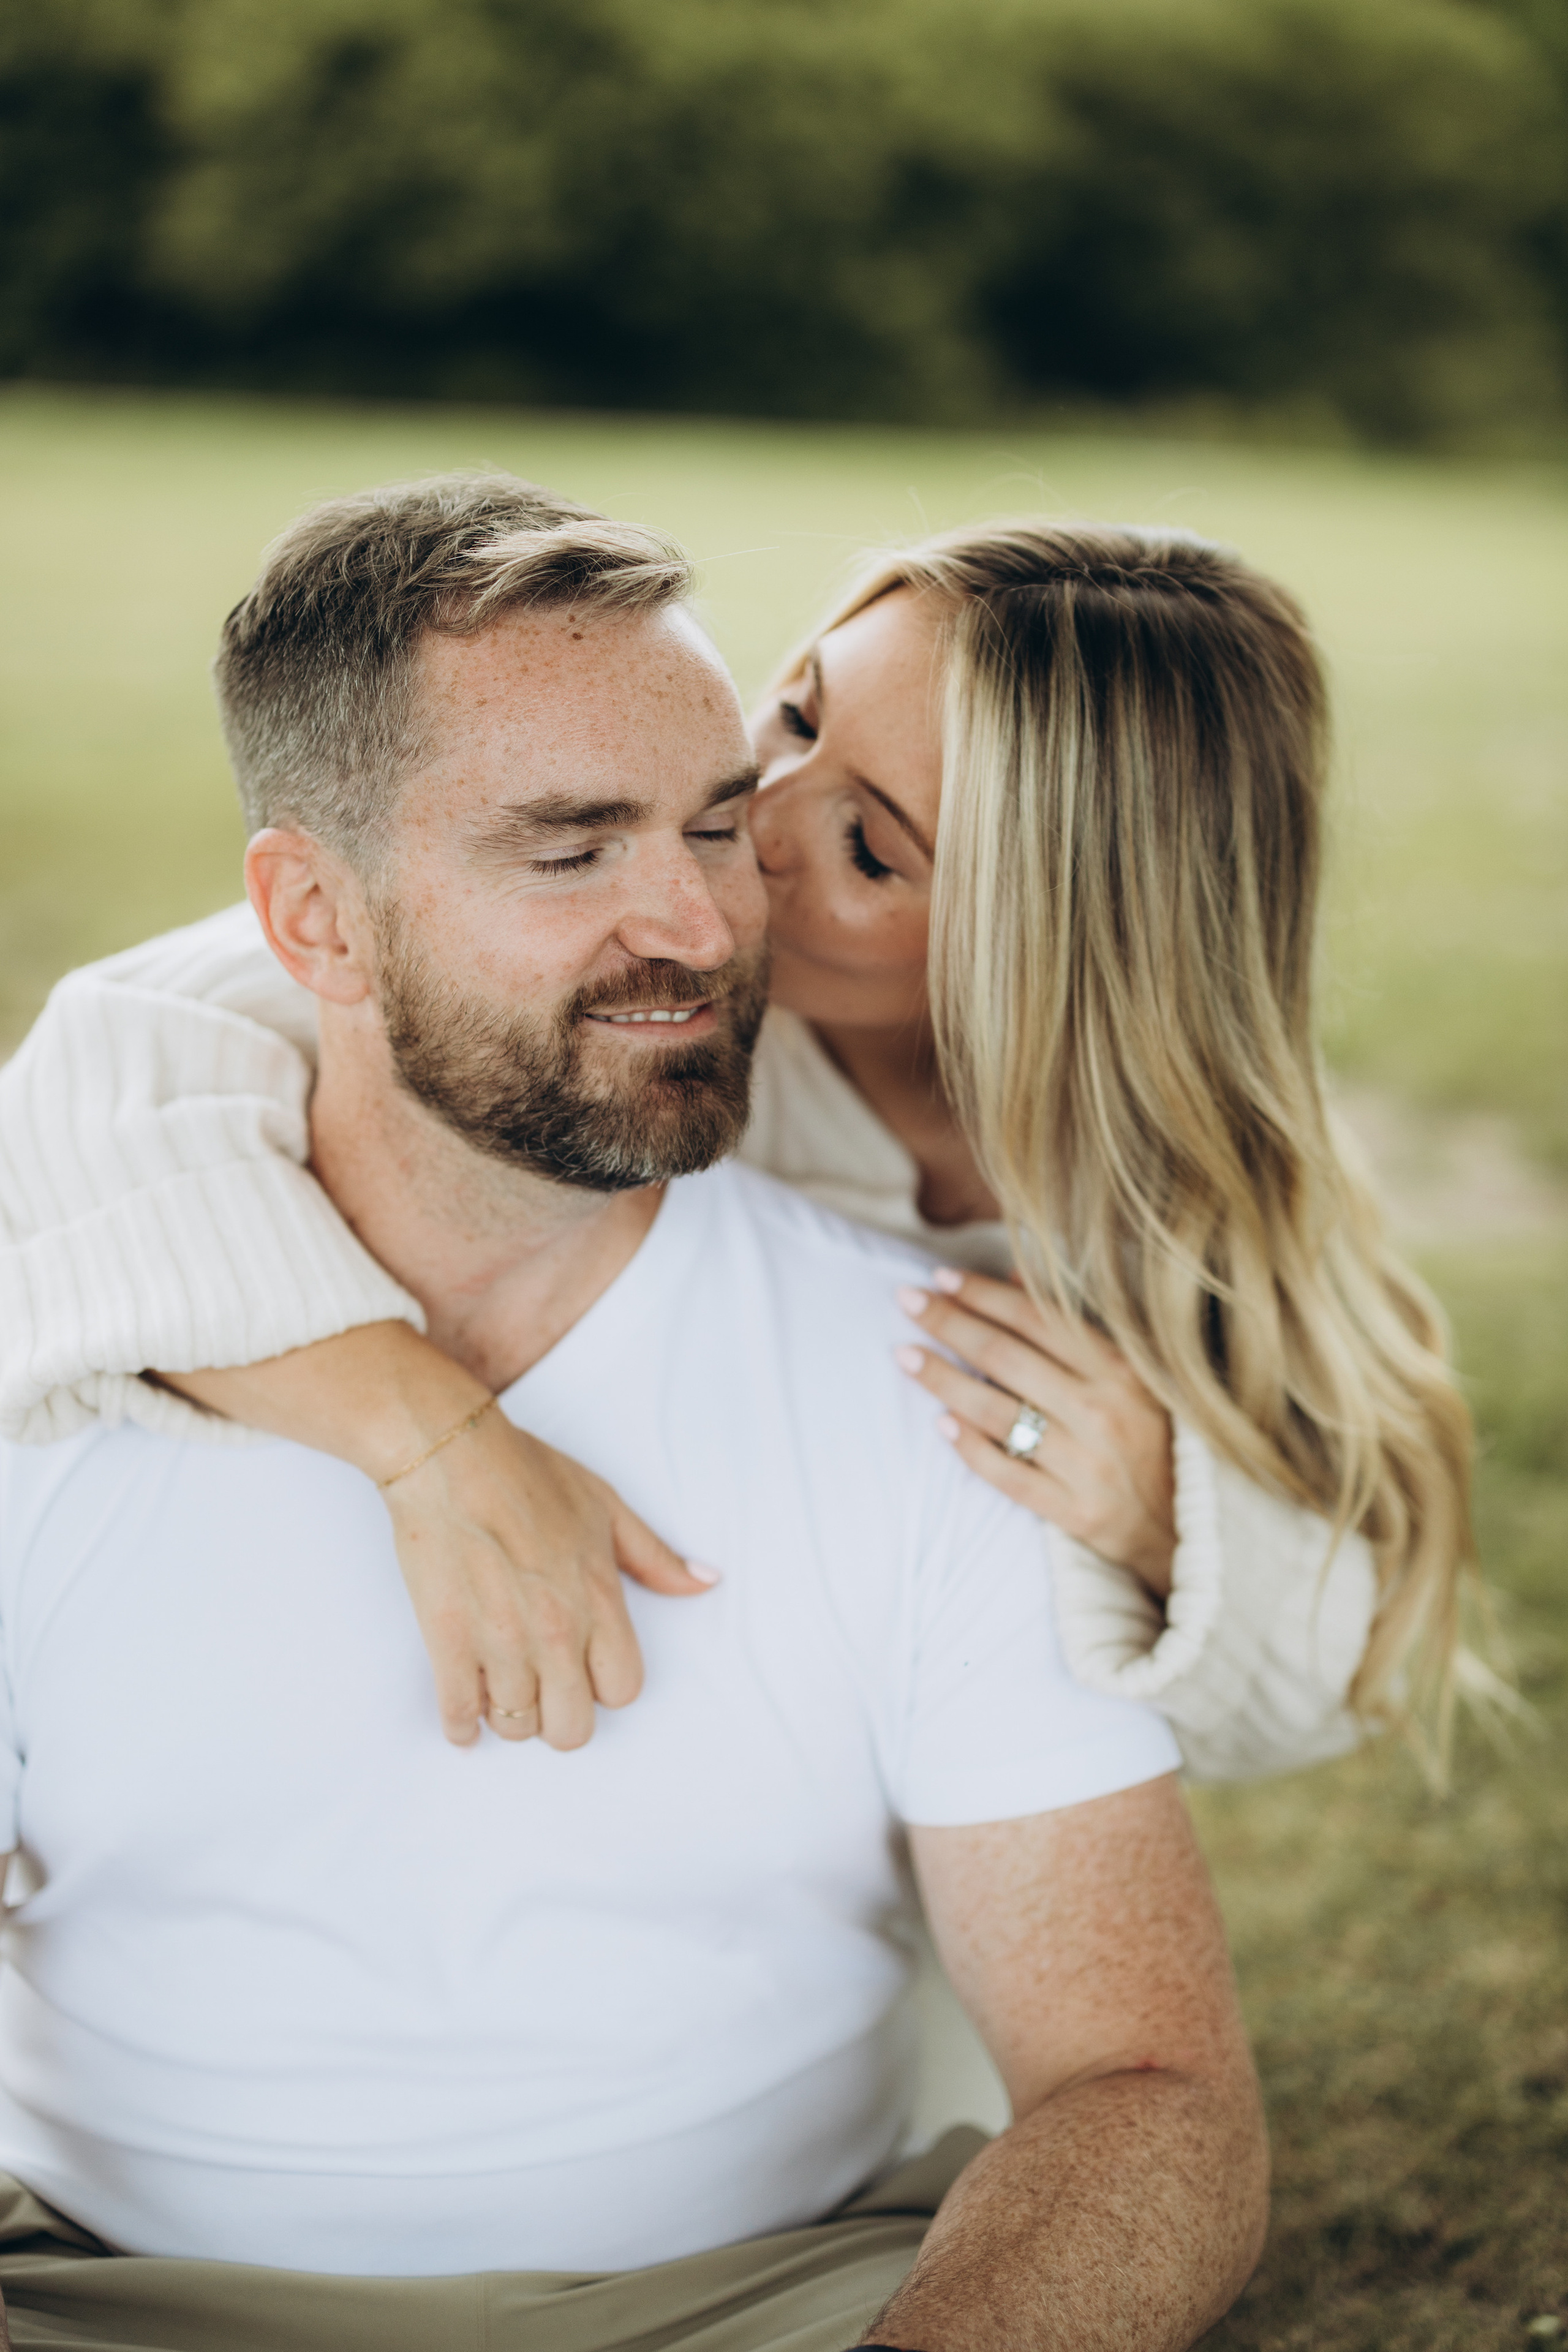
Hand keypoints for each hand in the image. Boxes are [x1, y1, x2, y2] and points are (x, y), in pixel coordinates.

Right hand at [155, 1326, 715, 1752]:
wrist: (450, 1457)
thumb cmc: (528, 1475)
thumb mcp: (607, 1506)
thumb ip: (655, 1556)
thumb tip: (706, 1582)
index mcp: (600, 1601)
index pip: (623, 1691)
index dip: (604, 1686)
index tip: (585, 1670)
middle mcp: (557, 1633)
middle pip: (572, 1728)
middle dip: (560, 1717)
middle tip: (543, 1692)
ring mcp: (501, 1642)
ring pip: (516, 1727)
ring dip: (509, 1716)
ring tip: (501, 1688)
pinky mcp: (448, 1643)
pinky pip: (458, 1716)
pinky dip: (461, 1726)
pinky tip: (464, 1715)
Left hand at [894, 1267, 1176, 1595]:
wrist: (1191, 1525)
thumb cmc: (1155, 1437)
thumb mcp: (1132, 1374)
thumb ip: (1075, 1326)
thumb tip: (1016, 1276)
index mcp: (1120, 1369)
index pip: (1037, 1319)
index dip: (985, 1294)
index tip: (942, 1278)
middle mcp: (1102, 1410)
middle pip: (1006, 1358)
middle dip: (950, 1324)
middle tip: (906, 1301)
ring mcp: (1086, 1463)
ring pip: (996, 1413)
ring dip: (943, 1380)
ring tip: (905, 1355)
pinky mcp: (1074, 1511)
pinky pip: (1009, 1475)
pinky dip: (971, 1448)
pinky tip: (941, 1424)